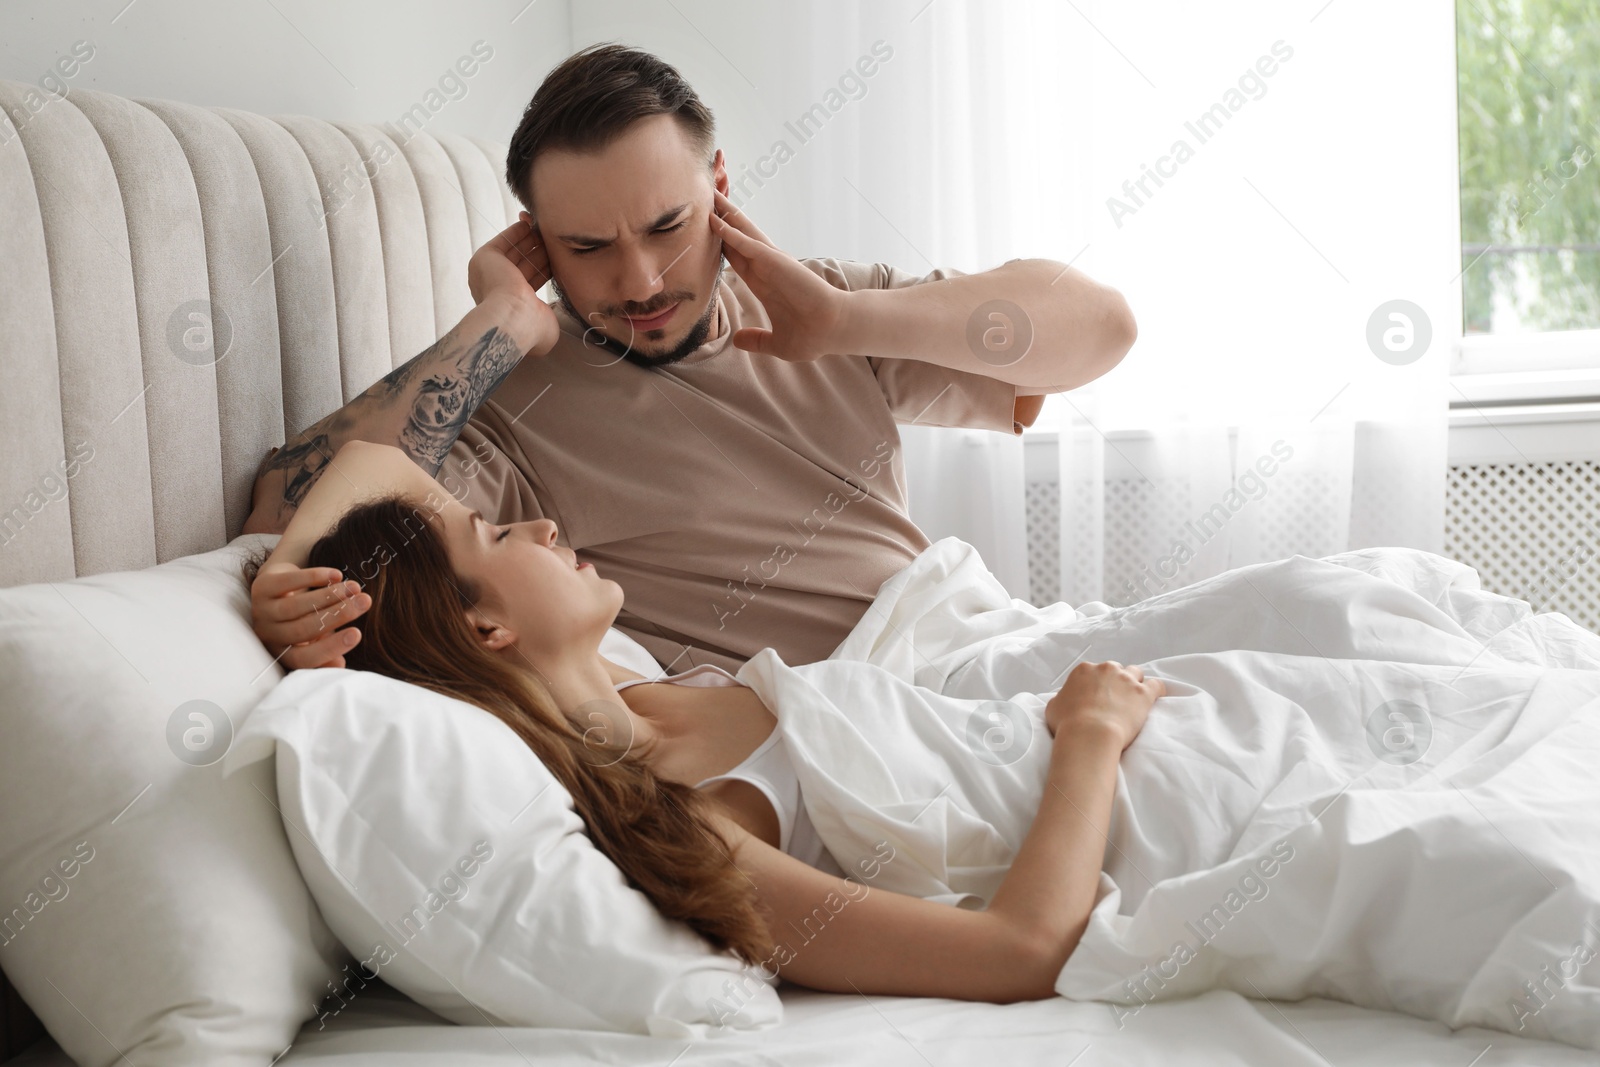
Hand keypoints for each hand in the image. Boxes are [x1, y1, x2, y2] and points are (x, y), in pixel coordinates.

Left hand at [250, 560, 370, 669]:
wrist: (278, 590)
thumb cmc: (302, 619)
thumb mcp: (316, 639)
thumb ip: (327, 653)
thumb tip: (339, 666)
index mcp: (283, 653)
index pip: (305, 658)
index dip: (331, 647)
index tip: (357, 633)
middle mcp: (268, 635)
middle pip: (304, 629)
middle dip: (339, 614)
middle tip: (365, 602)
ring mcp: (261, 611)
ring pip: (297, 606)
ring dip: (330, 595)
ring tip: (355, 588)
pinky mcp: (261, 587)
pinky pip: (289, 582)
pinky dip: (314, 577)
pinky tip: (336, 575)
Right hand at [468, 215, 560, 356]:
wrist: (512, 320)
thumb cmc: (530, 330)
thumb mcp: (546, 325)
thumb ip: (549, 316)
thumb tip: (553, 312)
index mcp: (509, 305)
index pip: (530, 280)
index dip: (543, 269)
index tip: (556, 260)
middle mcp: (496, 288)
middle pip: (523, 263)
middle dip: (538, 251)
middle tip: (554, 241)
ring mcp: (490, 272)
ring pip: (515, 251)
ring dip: (530, 239)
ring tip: (546, 229)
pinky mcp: (486, 257)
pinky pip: (503, 240)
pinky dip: (516, 231)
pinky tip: (530, 224)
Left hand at [468, 217, 549, 301]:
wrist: (514, 317)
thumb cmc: (496, 285)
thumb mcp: (487, 255)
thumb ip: (501, 244)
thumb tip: (520, 232)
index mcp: (488, 277)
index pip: (504, 252)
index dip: (516, 237)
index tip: (529, 224)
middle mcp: (504, 288)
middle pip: (520, 259)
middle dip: (531, 243)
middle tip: (544, 229)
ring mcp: (521, 298)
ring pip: (533, 269)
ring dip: (542, 253)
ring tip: (552, 238)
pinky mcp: (538, 306)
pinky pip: (543, 282)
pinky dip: (550, 268)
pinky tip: (557, 255)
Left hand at [710, 187, 850, 360]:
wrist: (833, 331)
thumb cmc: (812, 336)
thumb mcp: (776, 343)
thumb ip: (756, 340)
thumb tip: (738, 341)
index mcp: (764, 282)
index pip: (735, 256)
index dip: (720, 241)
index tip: (704, 228)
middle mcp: (766, 267)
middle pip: (736, 236)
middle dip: (721, 216)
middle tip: (706, 194)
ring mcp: (770, 262)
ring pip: (741, 232)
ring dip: (724, 213)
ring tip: (709, 192)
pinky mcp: (775, 262)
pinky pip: (747, 245)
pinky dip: (730, 233)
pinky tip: (714, 221)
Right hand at [1046, 660, 1165, 749]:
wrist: (1089, 734)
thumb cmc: (1068, 723)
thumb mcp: (1054, 707)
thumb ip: (1062, 698)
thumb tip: (1065, 699)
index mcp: (1084, 670)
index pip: (1094, 671)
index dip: (1096, 684)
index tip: (1096, 696)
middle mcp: (1106, 669)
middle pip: (1116, 669)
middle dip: (1115, 681)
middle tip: (1114, 699)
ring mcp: (1126, 679)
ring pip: (1136, 673)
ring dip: (1134, 683)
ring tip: (1133, 699)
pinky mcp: (1143, 693)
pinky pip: (1157, 685)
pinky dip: (1156, 690)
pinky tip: (1154, 697)